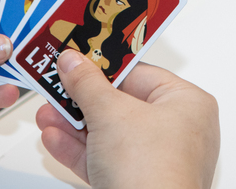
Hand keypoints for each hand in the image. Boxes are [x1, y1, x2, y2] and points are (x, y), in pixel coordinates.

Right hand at [36, 51, 218, 188]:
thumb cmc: (152, 173)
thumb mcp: (110, 113)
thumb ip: (87, 84)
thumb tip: (73, 62)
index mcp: (187, 104)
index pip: (139, 73)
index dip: (103, 66)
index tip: (76, 60)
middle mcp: (179, 132)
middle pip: (121, 104)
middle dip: (83, 99)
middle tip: (57, 85)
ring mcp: (159, 161)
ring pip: (110, 135)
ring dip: (75, 124)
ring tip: (48, 112)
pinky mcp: (138, 184)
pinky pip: (106, 160)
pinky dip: (80, 150)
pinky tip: (54, 138)